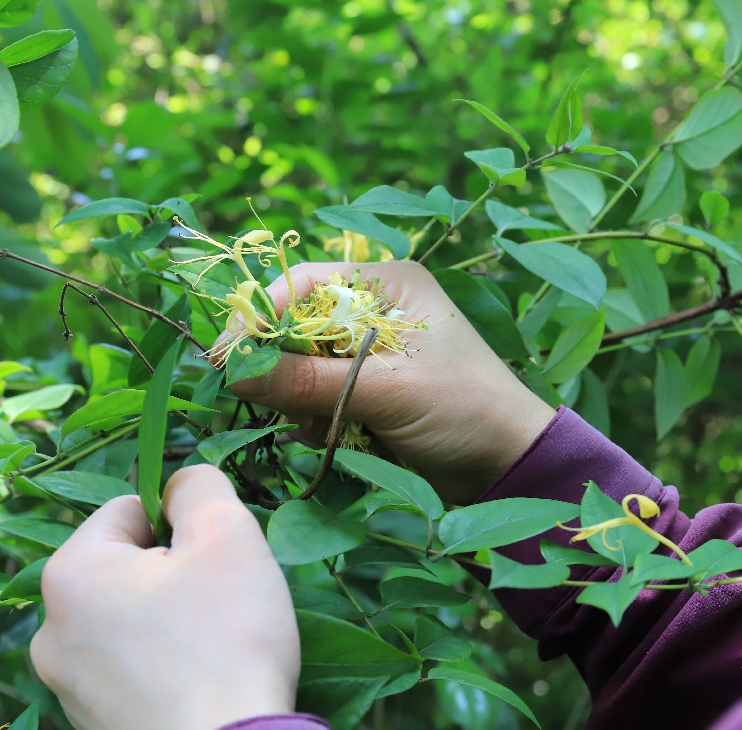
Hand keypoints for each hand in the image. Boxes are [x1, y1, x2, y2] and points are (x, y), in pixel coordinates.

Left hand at [31, 465, 299, 729]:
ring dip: (173, 611)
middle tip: (219, 596)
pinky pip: (134, 661)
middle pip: (129, 563)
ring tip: (213, 639)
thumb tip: (181, 483)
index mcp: (71, 576)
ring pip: (133, 612)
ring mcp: (68, 686)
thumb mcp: (225, 532)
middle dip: (177, 567)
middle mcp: (51, 632)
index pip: (128, 508)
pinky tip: (201, 675)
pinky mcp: (94, 724)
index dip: (181, 520)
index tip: (213, 555)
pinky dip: (167, 657)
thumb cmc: (226, 634)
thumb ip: (198, 485)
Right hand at [228, 261, 554, 503]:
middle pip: (295, 325)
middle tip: (281, 402)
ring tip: (332, 427)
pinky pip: (312, 395)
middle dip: (284, 366)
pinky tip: (341, 437)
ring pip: (298, 366)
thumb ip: (310, 381)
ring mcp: (366, 351)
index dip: (261, 314)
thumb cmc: (466, 410)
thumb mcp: (389, 391)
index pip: (304, 284)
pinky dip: (314, 417)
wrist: (506, 465)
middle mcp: (374, 310)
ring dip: (301, 399)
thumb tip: (233, 370)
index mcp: (389, 285)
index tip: (228, 355)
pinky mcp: (363, 388)